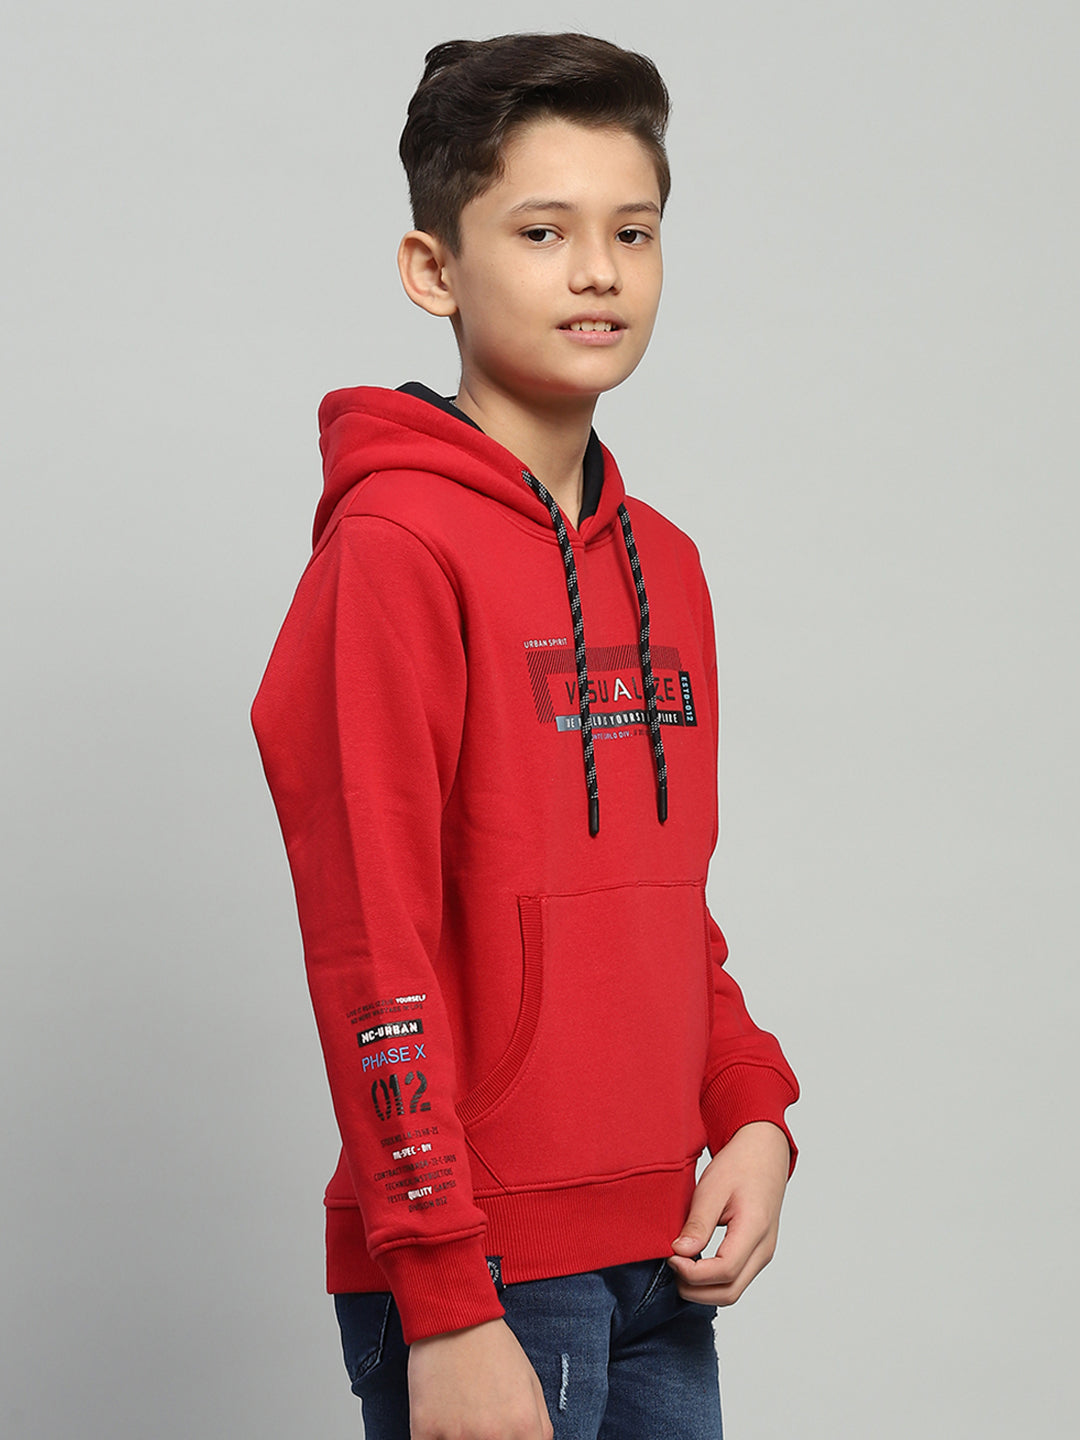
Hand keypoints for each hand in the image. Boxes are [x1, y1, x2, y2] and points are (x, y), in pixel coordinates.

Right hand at [408, 1316, 553, 1439]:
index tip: (502, 1439)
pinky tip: (440, 1421)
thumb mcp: (531, 1384)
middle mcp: (493, 1436)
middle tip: (479, 1427)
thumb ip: (538, 1428)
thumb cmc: (493, 1347)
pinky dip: (435, 1439)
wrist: (455, 1316)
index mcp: (523, 1427)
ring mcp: (457, 1436)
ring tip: (461, 1420)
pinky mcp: (425, 1430)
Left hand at [667, 1120, 790, 1305]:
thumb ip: (698, 1223)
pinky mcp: (757, 1253)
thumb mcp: (713, 1188)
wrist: (763, 1153)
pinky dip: (712, 1281)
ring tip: (680, 1266)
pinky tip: (694, 1264)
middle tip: (671, 1267)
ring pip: (732, 1291)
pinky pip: (735, 1279)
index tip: (671, 1257)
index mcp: (755, 1229)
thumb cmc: (739, 1165)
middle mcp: (764, 1249)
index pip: (724, 1271)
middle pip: (729, 1292)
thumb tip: (680, 1252)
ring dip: (703, 1289)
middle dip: (695, 1289)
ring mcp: (763, 1253)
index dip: (692, 1273)